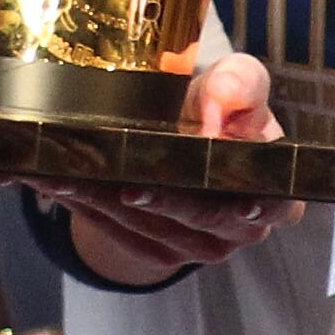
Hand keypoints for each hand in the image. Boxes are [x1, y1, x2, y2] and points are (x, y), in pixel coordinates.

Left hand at [29, 49, 299, 281]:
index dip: (254, 203)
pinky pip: (121, 233)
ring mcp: (199, 246)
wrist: (183, 137)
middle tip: (121, 177)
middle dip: (159, 197)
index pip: (274, 202)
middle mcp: (242, 226)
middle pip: (199, 217)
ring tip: (66, 170)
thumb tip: (224, 100)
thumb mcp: (235, 83)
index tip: (235, 201)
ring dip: (106, 199)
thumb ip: (241, 83)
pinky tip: (59, 182)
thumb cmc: (218, 107)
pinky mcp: (159, 251)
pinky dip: (88, 207)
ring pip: (151, 227)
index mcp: (276, 190)